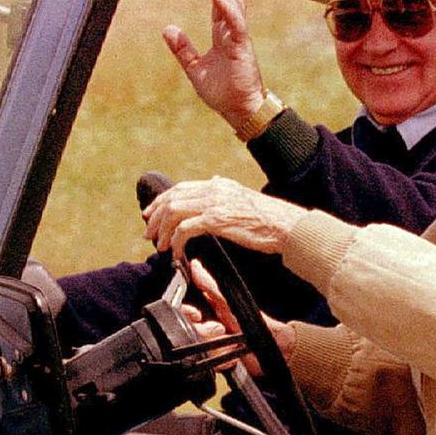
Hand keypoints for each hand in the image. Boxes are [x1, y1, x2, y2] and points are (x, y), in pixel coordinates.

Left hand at [143, 174, 307, 258]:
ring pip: (174, 211)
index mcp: (219, 184)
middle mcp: (214, 189)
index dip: (161, 201)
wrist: (287, 226)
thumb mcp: (244, 198)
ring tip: (160, 246)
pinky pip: (185, 229)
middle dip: (156, 217)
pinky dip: (176, 241)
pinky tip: (176, 252)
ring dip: (162, 230)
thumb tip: (214, 182)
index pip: (181, 188)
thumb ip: (226, 193)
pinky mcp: (217, 220)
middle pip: (172, 198)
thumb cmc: (270, 219)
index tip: (151, 215)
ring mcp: (215, 203)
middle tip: (148, 234)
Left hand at [163, 0, 264, 129]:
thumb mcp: (194, 68)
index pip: (219, 5)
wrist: (238, 110)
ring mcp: (239, 38)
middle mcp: (233, 33)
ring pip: (232, 4)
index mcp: (223, 36)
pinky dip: (225, 6)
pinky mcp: (242, 46)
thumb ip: (183, 49)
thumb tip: (168, 29)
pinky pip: (235, 22)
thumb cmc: (222, 92)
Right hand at [184, 260, 294, 374]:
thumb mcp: (229, 302)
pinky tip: (230, 357)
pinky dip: (219, 362)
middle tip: (222, 330)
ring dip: (215, 349)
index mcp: (206, 312)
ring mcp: (209, 348)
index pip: (183, 313)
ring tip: (230, 344)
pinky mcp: (215, 364)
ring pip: (197, 351)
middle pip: (188, 333)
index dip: (186, 314)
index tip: (196, 315)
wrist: (272, 349)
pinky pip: (207, 365)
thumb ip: (210, 285)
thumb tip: (196, 266)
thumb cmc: (254, 322)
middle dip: (205, 333)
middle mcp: (204, 330)